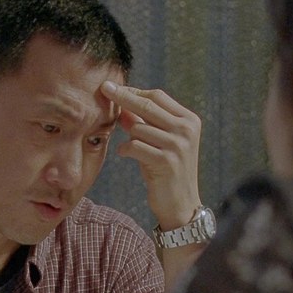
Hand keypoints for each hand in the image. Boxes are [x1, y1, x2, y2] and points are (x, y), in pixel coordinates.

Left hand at [101, 81, 201, 229]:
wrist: (180, 204)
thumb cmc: (165, 170)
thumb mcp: (157, 142)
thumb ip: (143, 122)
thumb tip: (121, 102)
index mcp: (188, 120)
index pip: (157, 97)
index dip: (134, 92)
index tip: (114, 88)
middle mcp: (186, 130)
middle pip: (147, 105)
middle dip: (122, 96)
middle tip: (104, 88)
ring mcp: (178, 145)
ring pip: (138, 128)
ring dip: (128, 137)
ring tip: (131, 148)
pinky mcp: (166, 162)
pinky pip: (134, 146)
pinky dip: (125, 149)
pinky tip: (124, 154)